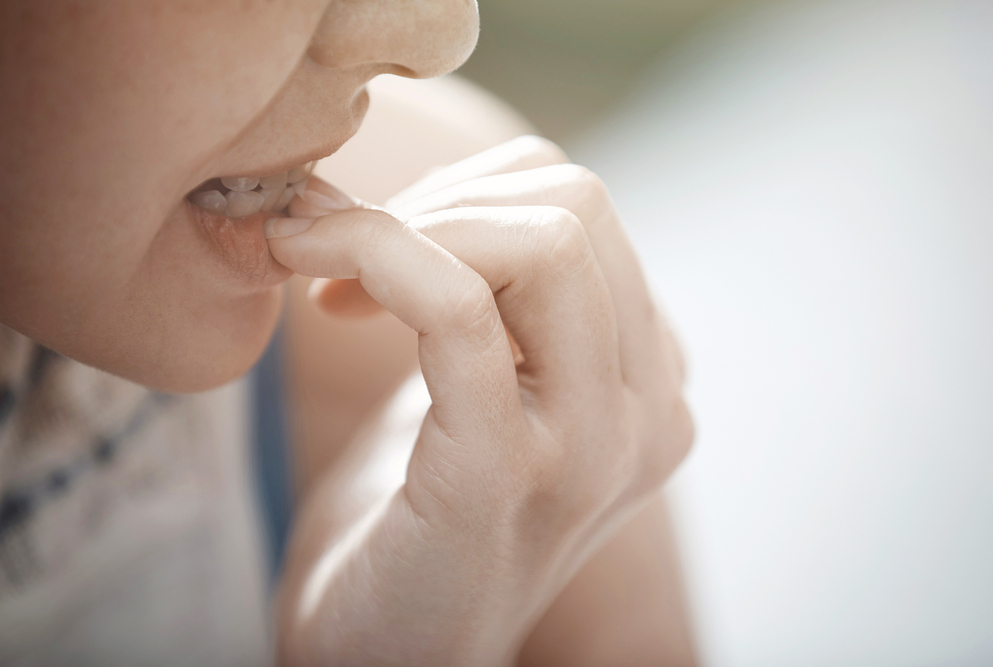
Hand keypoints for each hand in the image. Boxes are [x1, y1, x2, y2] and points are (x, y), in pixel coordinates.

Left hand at [267, 136, 692, 665]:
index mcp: (652, 382)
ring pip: (539, 241)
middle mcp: (651, 413)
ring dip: (403, 225)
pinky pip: (457, 308)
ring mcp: (593, 449)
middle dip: (438, 200)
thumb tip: (452, 184)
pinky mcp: (505, 475)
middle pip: (574, 204)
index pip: (583, 208)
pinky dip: (376, 257)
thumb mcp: (487, 390)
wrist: (387, 655)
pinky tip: (313, 279)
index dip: (466, 195)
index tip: (380, 245)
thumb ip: (508, 301)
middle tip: (347, 255)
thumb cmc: (420, 519)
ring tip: (329, 277)